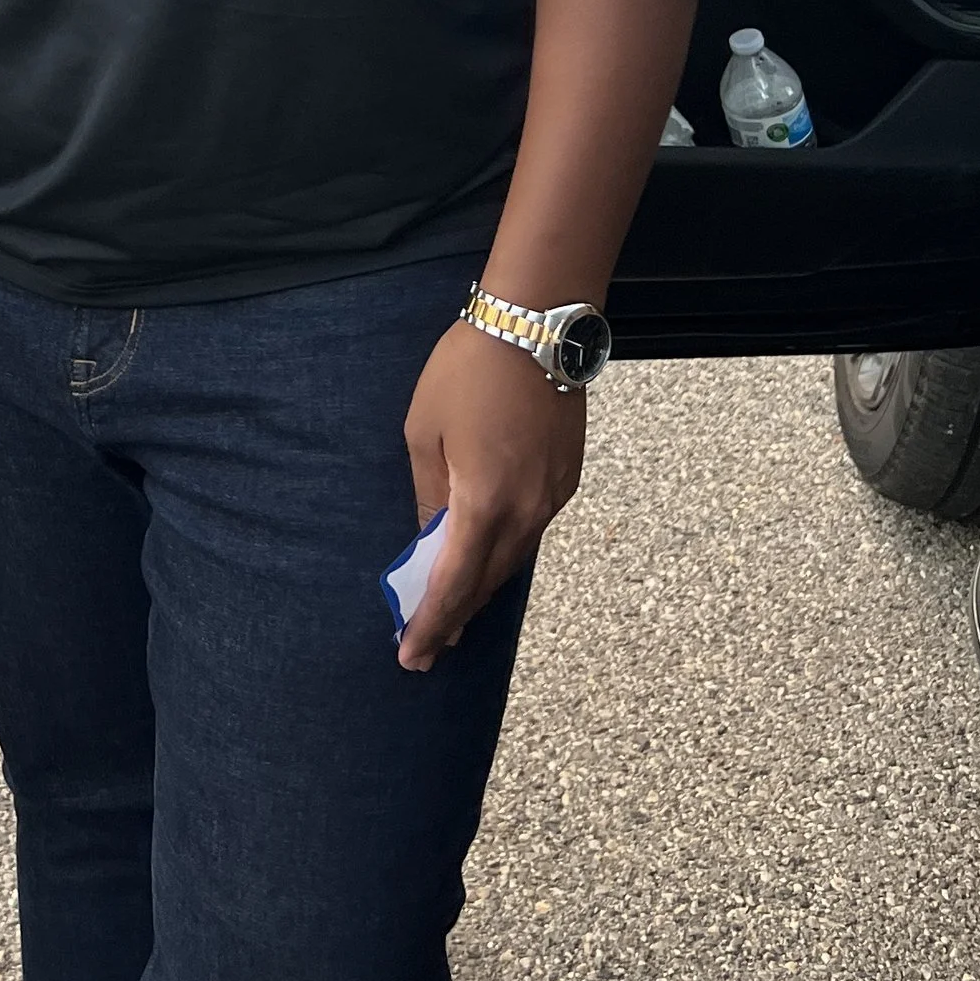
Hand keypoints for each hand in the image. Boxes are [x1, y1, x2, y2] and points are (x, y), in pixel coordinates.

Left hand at [398, 316, 585, 670]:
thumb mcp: (425, 432)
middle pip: (488, 581)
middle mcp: (526, 511)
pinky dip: (504, 552)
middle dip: (456, 615)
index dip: (432, 623)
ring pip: (513, 559)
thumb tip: (432, 538)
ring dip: (481, 586)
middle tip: (428, 644)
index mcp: (484, 502)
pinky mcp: (567, 479)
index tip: (412, 655)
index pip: (454, 583)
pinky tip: (486, 556)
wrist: (536, 325)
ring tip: (452, 610)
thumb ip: (429, 493)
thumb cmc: (468, 371)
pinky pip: (531, 531)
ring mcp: (553, 497)